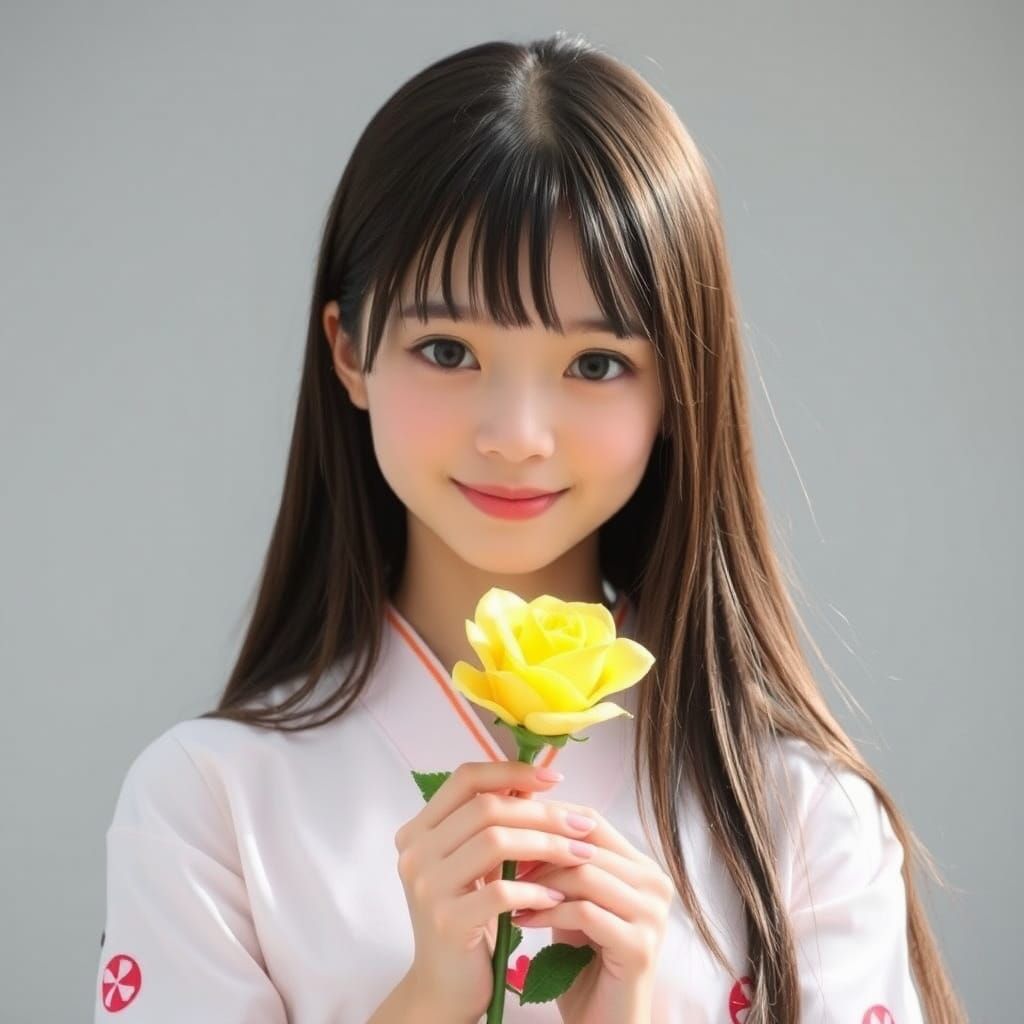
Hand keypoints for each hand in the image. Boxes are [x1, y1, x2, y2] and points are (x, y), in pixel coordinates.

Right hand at [393, 761, 599, 1022]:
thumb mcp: (474, 864)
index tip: (554, 778)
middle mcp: (414, 852)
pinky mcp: (446, 921)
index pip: (465, 778)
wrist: (444, 987)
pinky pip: (500, 892)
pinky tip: (557, 896)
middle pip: (486, 808)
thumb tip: (537, 782)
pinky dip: (535, 889)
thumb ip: (492, 825)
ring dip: (547, 845)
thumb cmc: (469, 916)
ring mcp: (426, 886)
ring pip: (495, 842)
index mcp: (419, 829)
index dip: (511, 771)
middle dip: (542, 813)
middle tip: (582, 825)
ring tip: (580, 854)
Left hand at [509, 800, 674, 1023]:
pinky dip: (547, 912)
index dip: (546, 820)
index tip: (505, 829)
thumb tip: (517, 810)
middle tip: (498, 860)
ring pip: (586, 874)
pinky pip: (584, 912)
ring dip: (539, 882)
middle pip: (587, 844)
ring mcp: (653, 914)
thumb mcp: (570, 900)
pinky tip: (520, 920)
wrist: (602, 1023)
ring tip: (506, 891)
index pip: (591, 821)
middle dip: (538, 850)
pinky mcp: (640, 945)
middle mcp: (655, 884)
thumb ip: (559, 863)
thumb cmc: (581, 960)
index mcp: (642, 868)